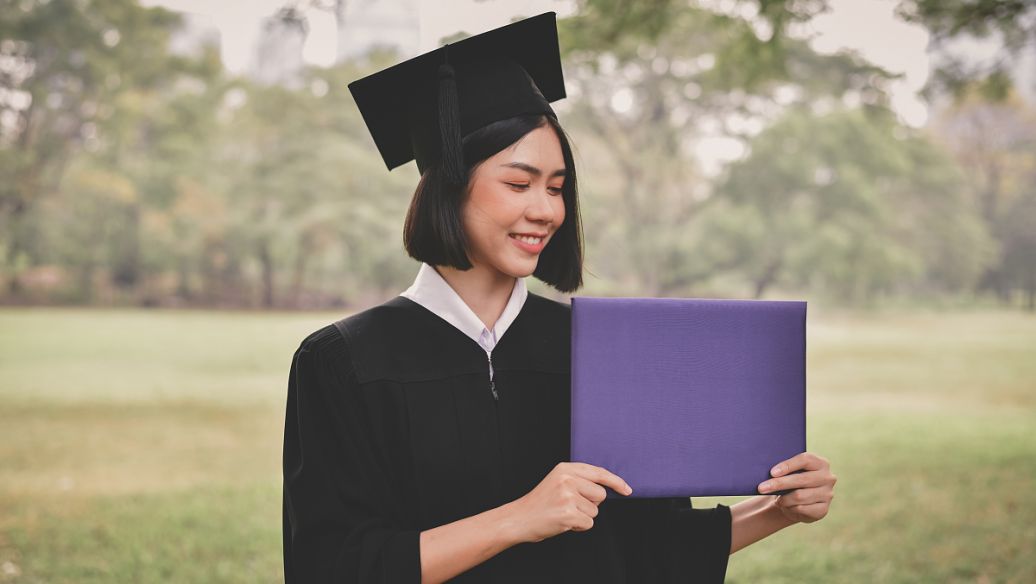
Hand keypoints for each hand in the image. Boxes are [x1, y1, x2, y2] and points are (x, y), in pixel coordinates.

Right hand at [509, 462, 632, 542]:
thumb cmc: (540, 503)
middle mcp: (567, 480)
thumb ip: (578, 479)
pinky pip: (588, 524)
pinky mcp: (568, 514)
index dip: (615, 482)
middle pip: (601, 495)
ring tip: (564, 513)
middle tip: (571, 506)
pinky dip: (579, 527)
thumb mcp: (557, 481)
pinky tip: (564, 523)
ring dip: (583, 517)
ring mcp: (568, 496)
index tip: (627, 490)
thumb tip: (606, 486)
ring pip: (595, 511)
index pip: (599, 472)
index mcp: (565, 469)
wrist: (519, 518)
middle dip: (591, 504)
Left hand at [757, 452, 836, 523]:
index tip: (772, 472)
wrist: (798, 502)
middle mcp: (828, 478)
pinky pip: (802, 509)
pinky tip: (786, 506)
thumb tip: (767, 470)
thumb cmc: (791, 480)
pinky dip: (790, 508)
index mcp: (820, 463)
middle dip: (779, 484)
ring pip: (799, 496)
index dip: (788, 465)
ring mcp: (828, 494)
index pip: (805, 460)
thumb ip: (784, 468)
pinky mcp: (823, 509)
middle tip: (761, 488)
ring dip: (784, 498)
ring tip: (776, 499)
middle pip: (801, 479)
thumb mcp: (790, 472)